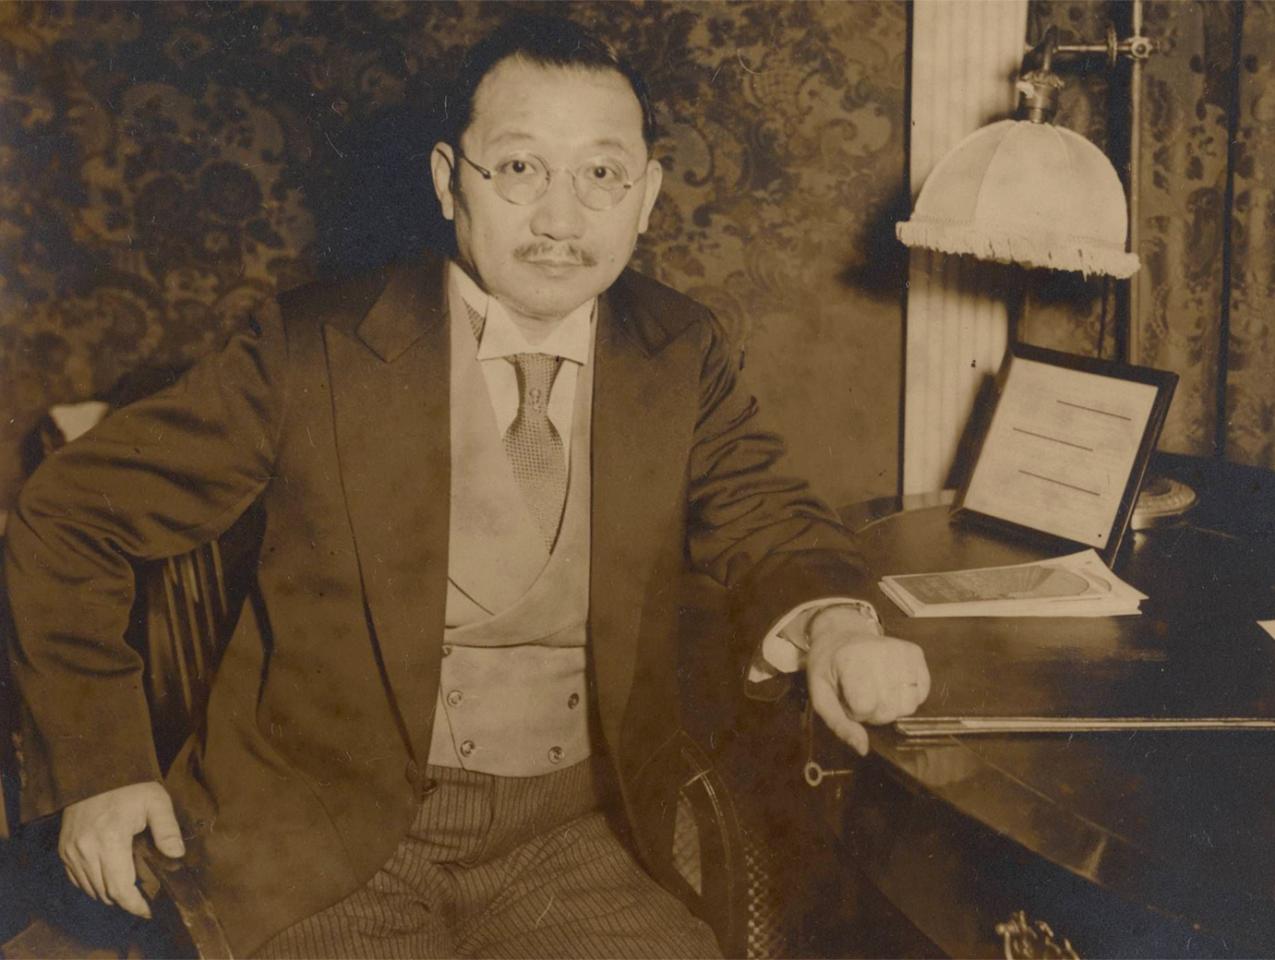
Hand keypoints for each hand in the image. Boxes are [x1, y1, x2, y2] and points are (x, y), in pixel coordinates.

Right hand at [59, 781, 185, 918]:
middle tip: (143, 898)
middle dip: (125, 900)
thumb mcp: (156, 801)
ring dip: (108, 893)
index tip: (148, 910)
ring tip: (129, 889)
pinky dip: (92, 884)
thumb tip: (177, 855)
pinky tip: (109, 877)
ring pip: (90, 888)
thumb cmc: (130, 785)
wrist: (95, 770)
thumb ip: (167, 829)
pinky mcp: (64, 849)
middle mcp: (86, 850)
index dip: (134, 905)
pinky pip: (76, 879)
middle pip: (104, 892)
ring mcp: (71, 851)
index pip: (120, 888)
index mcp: (110, 840)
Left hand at [806, 613, 929, 756]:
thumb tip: (863, 749)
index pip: (865, 708)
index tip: (846, 697)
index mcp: (851, 661)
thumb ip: (838, 724)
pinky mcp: (915, 652)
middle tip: (861, 694)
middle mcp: (880, 653)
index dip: (854, 711)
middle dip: (873, 711)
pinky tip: (892, 684)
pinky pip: (922, 693)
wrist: (841, 633)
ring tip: (876, 689)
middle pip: (889, 710)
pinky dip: (908, 696)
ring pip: (909, 706)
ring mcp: (901, 651)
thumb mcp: (820, 694)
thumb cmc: (829, 667)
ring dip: (892, 706)